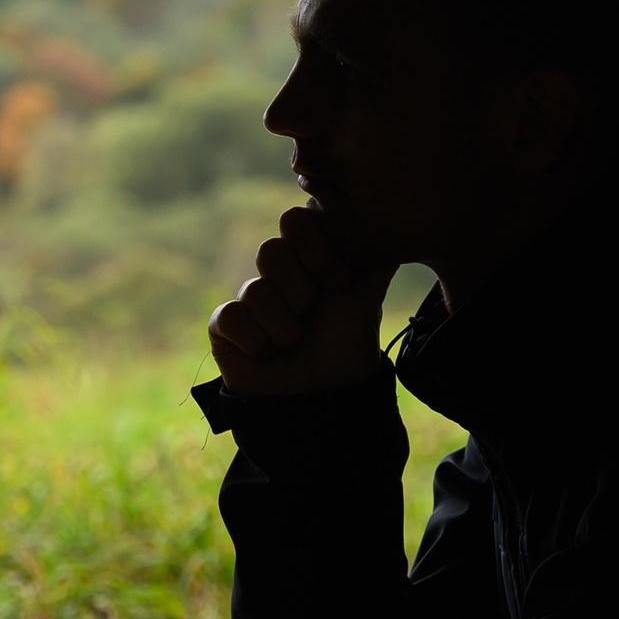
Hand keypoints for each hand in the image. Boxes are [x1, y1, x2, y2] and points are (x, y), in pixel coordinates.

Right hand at [206, 204, 397, 395]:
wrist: (325, 397)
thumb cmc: (346, 344)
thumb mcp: (367, 295)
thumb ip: (374, 256)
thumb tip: (394, 221)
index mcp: (307, 258)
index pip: (296, 221)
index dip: (317, 253)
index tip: (339, 284)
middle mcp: (275, 274)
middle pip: (271, 251)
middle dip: (301, 294)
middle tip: (312, 317)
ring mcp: (247, 299)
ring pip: (256, 292)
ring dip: (284, 328)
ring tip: (293, 345)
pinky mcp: (223, 326)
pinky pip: (230, 316)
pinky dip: (256, 342)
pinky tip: (267, 356)